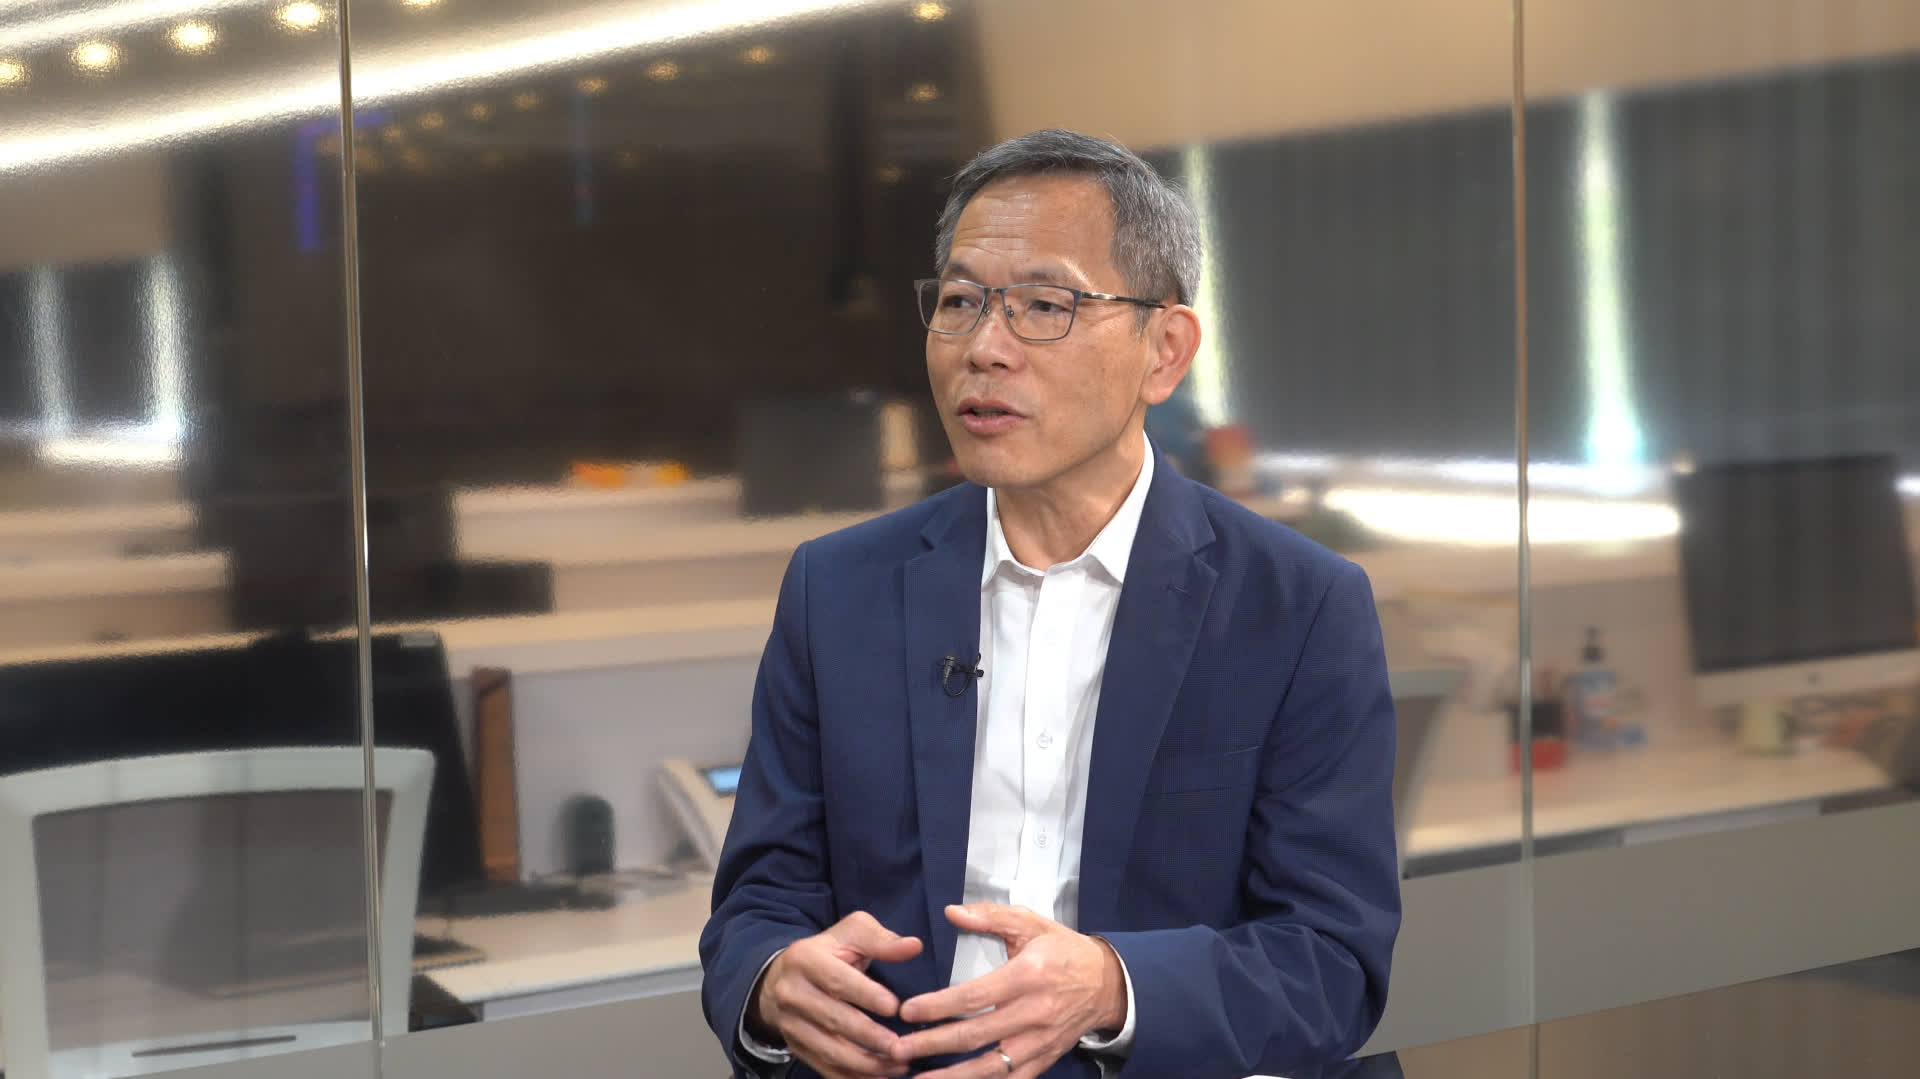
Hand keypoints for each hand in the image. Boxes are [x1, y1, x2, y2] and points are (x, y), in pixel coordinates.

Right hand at [751, 911, 923, 1078]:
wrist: (782, 978)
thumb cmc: (828, 952)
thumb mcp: (851, 934)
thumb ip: (882, 940)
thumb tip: (914, 946)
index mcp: (805, 959)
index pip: (837, 981)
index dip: (866, 995)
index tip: (894, 1008)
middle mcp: (792, 993)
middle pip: (833, 1019)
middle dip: (868, 1036)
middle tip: (900, 1046)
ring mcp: (790, 1024)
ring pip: (828, 1050)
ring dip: (865, 1063)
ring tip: (898, 1064)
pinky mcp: (795, 1046)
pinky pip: (824, 1067)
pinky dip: (852, 1076)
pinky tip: (880, 1076)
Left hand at [889, 904, 1126, 1077]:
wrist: (1108, 984)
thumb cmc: (1063, 950)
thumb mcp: (1031, 923)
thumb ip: (990, 916)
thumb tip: (951, 912)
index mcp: (1028, 975)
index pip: (975, 995)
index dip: (938, 1006)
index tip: (907, 1011)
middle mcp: (1034, 1012)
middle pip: (976, 1035)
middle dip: (933, 1044)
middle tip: (898, 1049)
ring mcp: (1040, 1042)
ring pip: (991, 1067)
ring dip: (953, 1076)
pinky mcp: (1045, 1059)